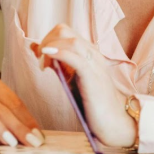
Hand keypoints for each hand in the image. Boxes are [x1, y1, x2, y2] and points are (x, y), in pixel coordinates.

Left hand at [33, 24, 136, 147]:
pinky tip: (48, 56)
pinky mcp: (93, 76)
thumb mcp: (72, 79)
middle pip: (64, 30)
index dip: (47, 40)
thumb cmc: (93, 103)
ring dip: (50, 47)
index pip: (63, 32)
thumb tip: (38, 49)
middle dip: (46, 41)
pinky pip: (75, 57)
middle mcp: (92, 54)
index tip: (40, 57)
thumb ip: (58, 64)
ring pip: (70, 40)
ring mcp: (94, 64)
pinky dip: (59, 53)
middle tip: (40, 61)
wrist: (114, 122)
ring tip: (43, 64)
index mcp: (88, 52)